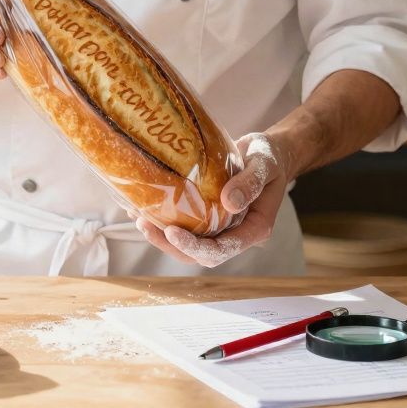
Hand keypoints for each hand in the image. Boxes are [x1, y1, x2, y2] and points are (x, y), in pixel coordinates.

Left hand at [135, 133, 293, 267]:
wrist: (265, 153)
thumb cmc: (269, 157)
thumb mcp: (265, 164)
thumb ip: (250, 182)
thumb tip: (228, 203)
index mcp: (253, 230)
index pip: (221, 250)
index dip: (195, 247)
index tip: (172, 232)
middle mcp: (234, 234)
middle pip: (199, 254)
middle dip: (170, 244)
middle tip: (144, 224)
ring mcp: (219, 227)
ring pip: (188, 243)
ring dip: (161, 235)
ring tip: (137, 217)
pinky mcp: (206, 216)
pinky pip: (184, 224)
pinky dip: (162, 219)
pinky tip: (141, 207)